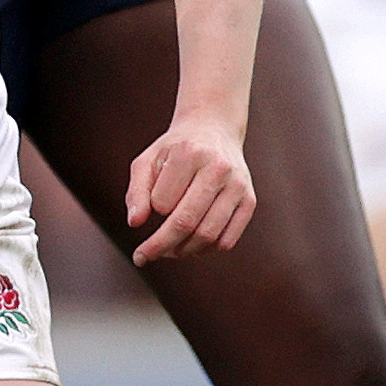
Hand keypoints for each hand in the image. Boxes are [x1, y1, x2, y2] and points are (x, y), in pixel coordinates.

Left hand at [124, 110, 256, 264]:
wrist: (214, 130)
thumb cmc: (175, 150)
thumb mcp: (147, 161)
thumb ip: (136, 192)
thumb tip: (135, 223)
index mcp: (190, 154)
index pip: (163, 203)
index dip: (152, 212)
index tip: (151, 207)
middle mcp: (218, 168)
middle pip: (186, 223)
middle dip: (161, 246)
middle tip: (145, 255)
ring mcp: (238, 186)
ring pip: (208, 236)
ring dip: (183, 251)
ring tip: (168, 250)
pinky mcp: (250, 200)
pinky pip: (227, 240)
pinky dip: (206, 250)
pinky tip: (192, 244)